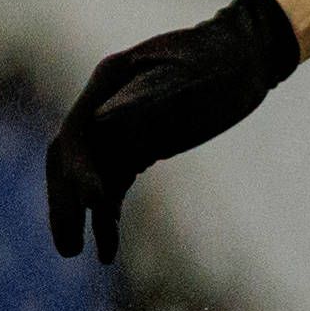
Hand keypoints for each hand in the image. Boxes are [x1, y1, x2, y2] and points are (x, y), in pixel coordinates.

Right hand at [44, 0, 299, 259]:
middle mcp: (104, 104)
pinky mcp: (137, 144)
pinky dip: (105, 213)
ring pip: (86, 176)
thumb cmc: (220, 61)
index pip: (78, 133)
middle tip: (67, 247)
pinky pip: (112, 182)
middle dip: (64, 201)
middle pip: (69, 158)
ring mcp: (118, 126)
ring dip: (79, 214)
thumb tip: (102, 121)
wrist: (245, 56)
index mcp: (109, 81)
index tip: (95, 204)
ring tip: (72, 253)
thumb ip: (146, 98)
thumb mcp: (188, 78)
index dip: (79, 170)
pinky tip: (107, 245)